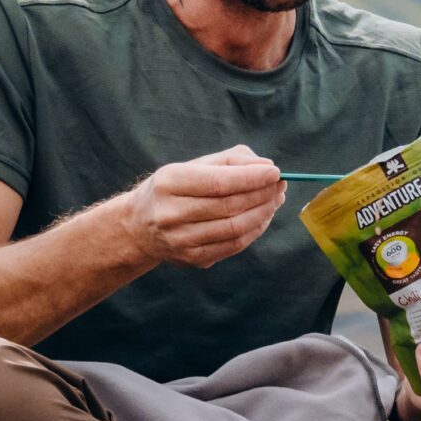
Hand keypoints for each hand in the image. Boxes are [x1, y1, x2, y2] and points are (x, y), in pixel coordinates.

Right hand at [121, 146, 284, 269]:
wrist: (139, 226)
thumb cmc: (174, 189)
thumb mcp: (192, 166)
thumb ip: (231, 161)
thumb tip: (267, 168)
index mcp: (169, 183)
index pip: (218, 182)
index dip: (251, 178)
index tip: (276, 172)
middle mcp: (170, 214)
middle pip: (230, 206)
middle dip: (262, 194)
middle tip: (280, 185)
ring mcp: (181, 241)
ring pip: (235, 229)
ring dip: (263, 213)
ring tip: (275, 199)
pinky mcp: (192, 259)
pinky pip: (234, 246)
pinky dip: (255, 230)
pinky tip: (262, 216)